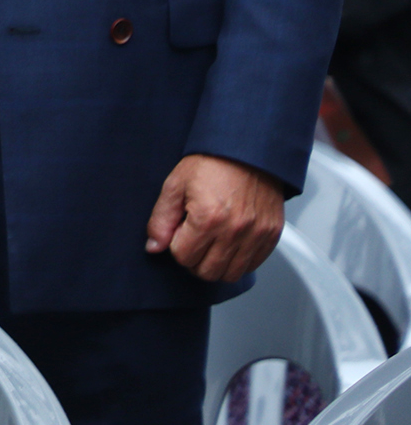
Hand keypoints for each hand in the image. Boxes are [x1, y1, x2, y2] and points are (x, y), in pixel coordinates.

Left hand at [146, 153, 284, 281]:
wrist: (247, 149)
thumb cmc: (211, 164)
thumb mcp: (175, 185)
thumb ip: (161, 220)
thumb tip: (154, 247)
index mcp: (208, 218)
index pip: (184, 257)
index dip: (176, 245)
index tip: (180, 231)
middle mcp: (235, 231)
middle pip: (207, 271)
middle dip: (194, 260)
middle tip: (193, 241)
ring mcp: (256, 235)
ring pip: (230, 274)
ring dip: (216, 264)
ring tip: (211, 243)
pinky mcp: (271, 234)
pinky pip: (252, 265)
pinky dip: (238, 261)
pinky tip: (229, 243)